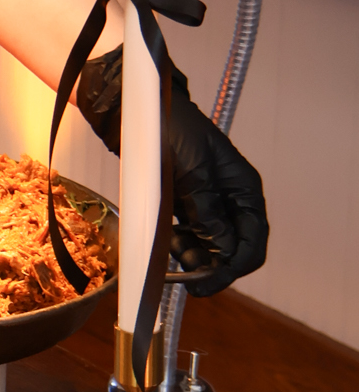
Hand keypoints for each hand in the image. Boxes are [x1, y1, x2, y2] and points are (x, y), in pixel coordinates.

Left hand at [76, 48, 267, 296]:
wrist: (139, 109)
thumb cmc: (173, 128)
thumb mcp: (194, 172)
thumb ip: (208, 212)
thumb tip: (222, 250)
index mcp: (243, 189)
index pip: (252, 240)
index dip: (235, 265)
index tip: (211, 280)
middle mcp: (230, 199)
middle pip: (232, 248)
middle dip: (214, 265)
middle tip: (190, 282)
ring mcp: (208, 203)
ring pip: (209, 246)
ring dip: (193, 256)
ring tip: (172, 256)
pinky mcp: (185, 204)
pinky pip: (189, 235)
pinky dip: (180, 244)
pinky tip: (167, 244)